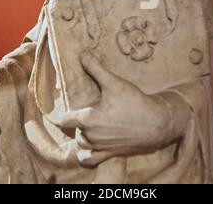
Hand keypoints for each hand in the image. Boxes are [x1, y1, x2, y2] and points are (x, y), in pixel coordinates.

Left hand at [55, 50, 172, 166]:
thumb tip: (82, 54)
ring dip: (81, 136)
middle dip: (75, 123)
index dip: (58, 115)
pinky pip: (91, 159)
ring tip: (85, 127)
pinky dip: (86, 155)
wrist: (157, 123)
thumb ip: (96, 68)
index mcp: (89, 120)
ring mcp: (102, 147)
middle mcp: (92, 136)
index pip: (65, 120)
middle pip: (75, 131)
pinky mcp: (111, 154)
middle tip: (80, 112)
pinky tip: (89, 147)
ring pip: (82, 145)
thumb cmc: (134, 102)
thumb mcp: (114, 82)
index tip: (55, 112)